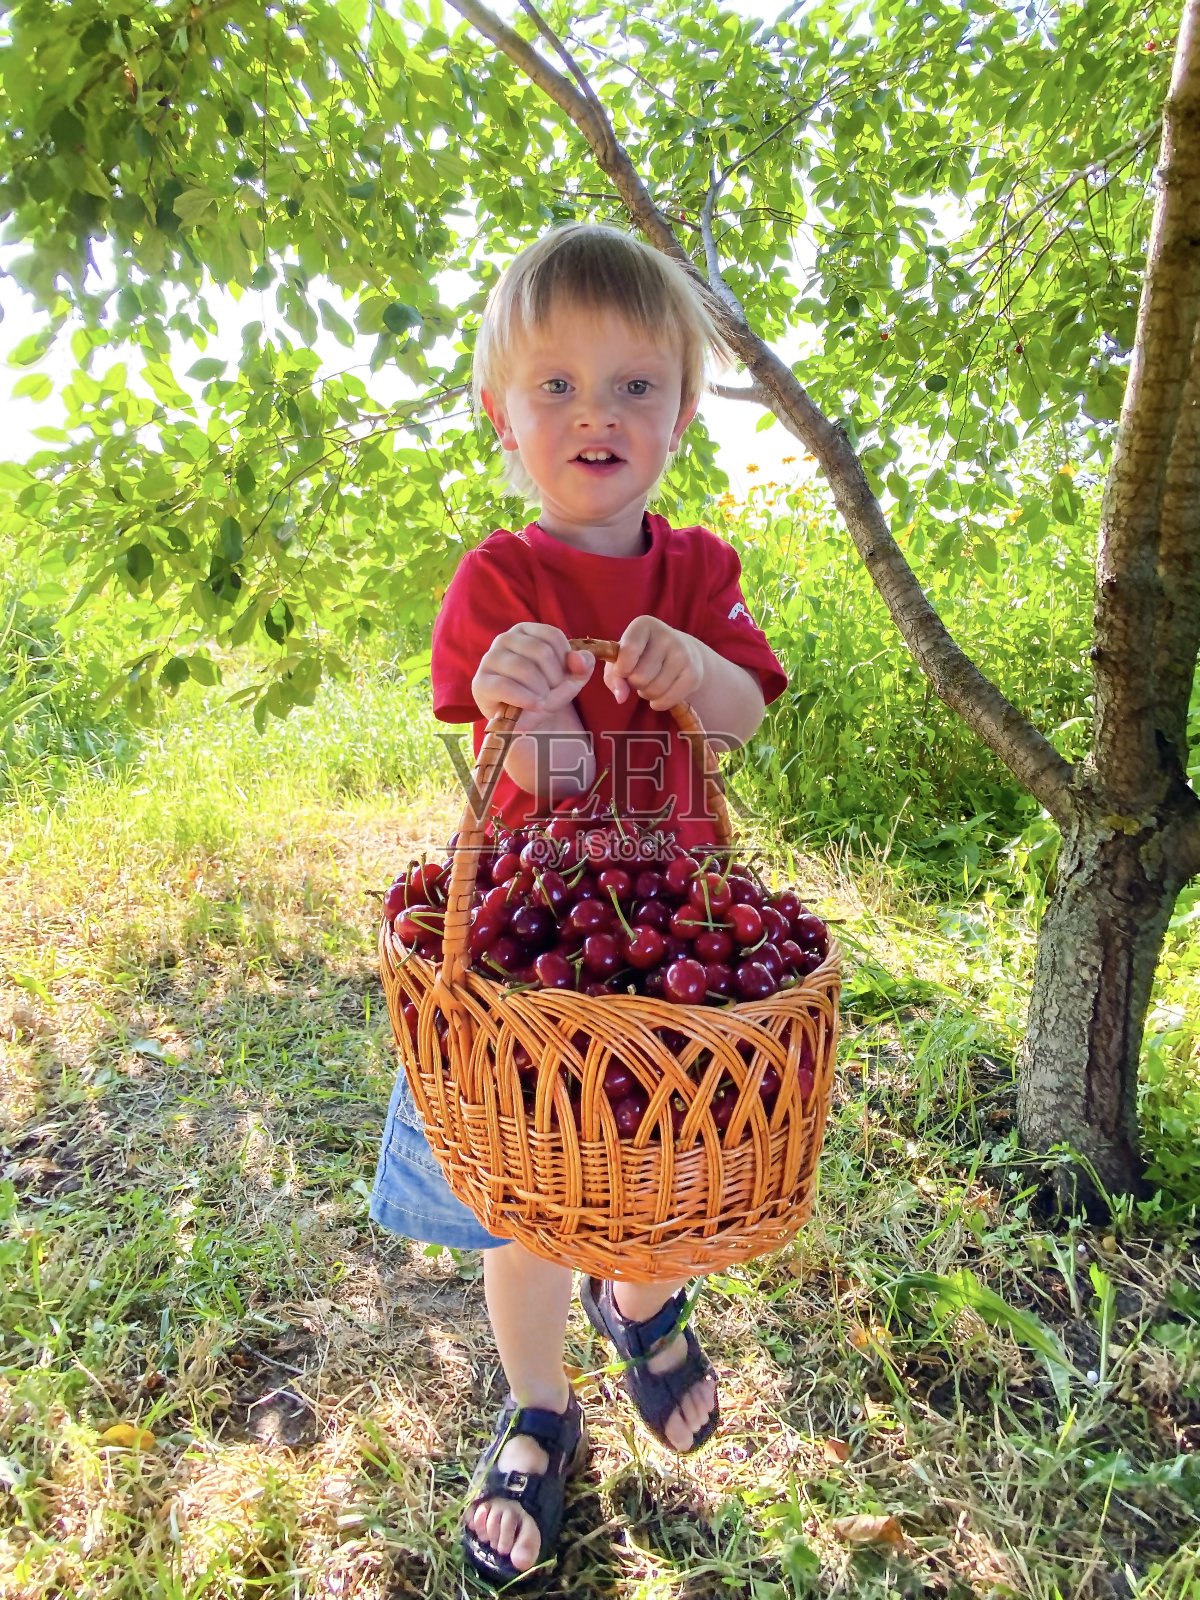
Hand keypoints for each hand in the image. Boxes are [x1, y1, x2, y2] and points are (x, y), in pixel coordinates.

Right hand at [472, 623, 594, 721]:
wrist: (525, 721)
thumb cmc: (545, 693)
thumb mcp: (570, 678)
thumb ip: (582, 665)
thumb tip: (578, 659)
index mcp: (525, 630)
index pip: (552, 636)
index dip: (565, 660)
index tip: (564, 677)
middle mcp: (504, 639)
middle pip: (540, 652)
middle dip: (554, 678)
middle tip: (553, 693)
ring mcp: (489, 659)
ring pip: (524, 668)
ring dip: (541, 691)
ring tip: (543, 702)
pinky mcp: (481, 683)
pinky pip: (505, 686)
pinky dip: (525, 699)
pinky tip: (535, 706)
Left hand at [604, 616, 703, 711]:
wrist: (683, 652)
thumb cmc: (642, 655)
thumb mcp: (622, 658)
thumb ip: (613, 676)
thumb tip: (621, 697)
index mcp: (644, 624)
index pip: (629, 650)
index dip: (621, 669)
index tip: (622, 671)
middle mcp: (667, 636)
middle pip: (640, 677)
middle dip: (635, 683)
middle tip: (640, 676)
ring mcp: (683, 654)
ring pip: (654, 690)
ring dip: (647, 693)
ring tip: (651, 682)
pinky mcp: (694, 674)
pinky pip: (668, 700)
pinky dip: (659, 703)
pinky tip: (661, 693)